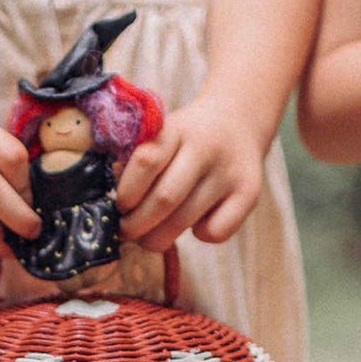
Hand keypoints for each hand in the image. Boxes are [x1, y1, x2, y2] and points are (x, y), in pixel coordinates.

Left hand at [116, 95, 264, 252]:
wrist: (238, 121)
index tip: (120, 207)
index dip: (127, 193)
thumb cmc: (186, 140)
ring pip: (186, 220)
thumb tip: (111, 196)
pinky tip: (196, 225)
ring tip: (150, 239)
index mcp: (176, 128)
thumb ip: (138, 162)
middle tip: (127, 233)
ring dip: (159, 238)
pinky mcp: (249, 193)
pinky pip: (216, 231)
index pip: (145, 162)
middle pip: (164, 199)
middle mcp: (206, 146)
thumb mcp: (162, 135)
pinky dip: (200, 236)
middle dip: (137, 226)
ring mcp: (229, 171)